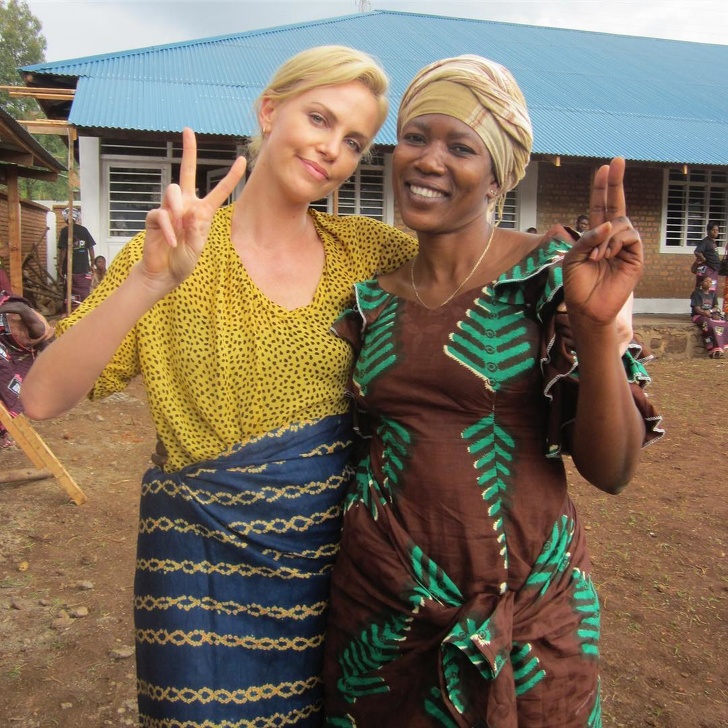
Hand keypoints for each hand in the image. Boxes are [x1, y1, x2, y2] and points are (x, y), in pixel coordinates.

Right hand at [137, 127, 246, 293]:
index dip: (231, 176)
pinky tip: (172, 242)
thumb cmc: (182, 262)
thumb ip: (197, 232)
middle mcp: (185, 205)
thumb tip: (191, 213)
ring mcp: (169, 209)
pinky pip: (162, 214)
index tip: (242, 160)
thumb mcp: (196, 249)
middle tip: (188, 129)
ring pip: (173, 191)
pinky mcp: (155, 217)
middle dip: (189, 151)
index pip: (218, 191)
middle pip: (187, 172)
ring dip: (178, 209)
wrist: (164, 274)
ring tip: (180, 229)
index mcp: (202, 212)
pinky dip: (169, 229)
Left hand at [562, 157, 642, 327]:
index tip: (603, 168)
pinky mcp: (635, 256)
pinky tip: (606, 256)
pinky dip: (615, 242)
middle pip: (617, 204)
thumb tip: (609, 224)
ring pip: (621, 222)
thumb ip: (587, 238)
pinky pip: (629, 236)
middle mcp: (611, 237)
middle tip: (618, 160)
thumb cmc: (576, 284)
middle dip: (616, 182)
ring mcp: (625, 246)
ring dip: (605, 236)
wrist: (587, 307)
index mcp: (595, 235)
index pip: (600, 206)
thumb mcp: (573, 257)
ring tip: (596, 256)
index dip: (602, 188)